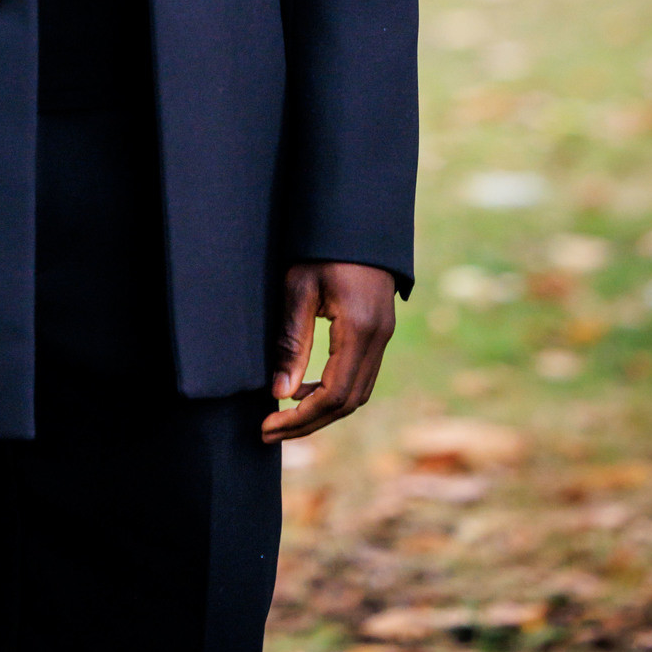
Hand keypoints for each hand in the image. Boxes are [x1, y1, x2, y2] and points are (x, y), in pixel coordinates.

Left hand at [262, 262, 395, 443]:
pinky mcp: (379, 332)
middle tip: (269, 432)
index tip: (267, 425)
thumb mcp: (298, 288)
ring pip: (357, 393)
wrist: (355, 219)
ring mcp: (383, 336)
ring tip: (282, 416)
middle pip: (348, 403)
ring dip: (321, 411)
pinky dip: (333, 391)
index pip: (333, 394)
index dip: (300, 418)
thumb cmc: (321, 247)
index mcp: (360, 329)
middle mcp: (378, 338)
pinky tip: (304, 388)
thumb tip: (280, 392)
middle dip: (308, 423)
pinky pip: (359, 376)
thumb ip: (291, 341)